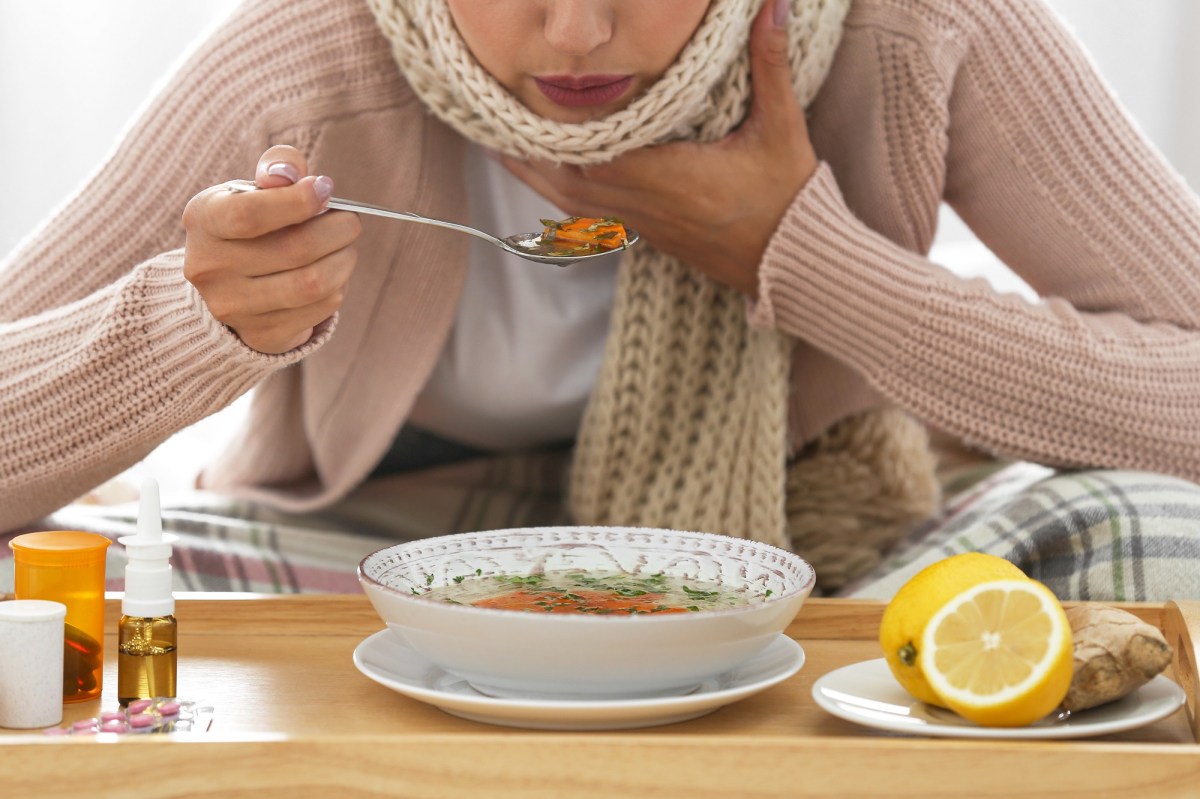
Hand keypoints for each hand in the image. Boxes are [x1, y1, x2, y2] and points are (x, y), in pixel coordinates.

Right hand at [182, 145, 361, 353]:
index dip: (297, 201)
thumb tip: (291, 172)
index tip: (325, 189)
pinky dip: (337, 288)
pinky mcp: (261, 335)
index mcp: (203, 220)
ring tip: (346, 248)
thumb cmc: (249, 226)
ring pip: (312, 284)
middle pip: (293, 250)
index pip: (249, 215)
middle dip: (337, 230)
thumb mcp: (251, 189)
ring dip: (343, 261)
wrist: (228, 286)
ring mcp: (233, 307)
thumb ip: (275, 168)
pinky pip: (319, 309)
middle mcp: (210, 267)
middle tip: (350, 221)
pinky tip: (332, 274)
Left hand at [498, 0, 817, 297]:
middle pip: (566, 182)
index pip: (594, 153)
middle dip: (526, 155)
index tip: (523, 103)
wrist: (795, 262)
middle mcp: (646, 205)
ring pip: (573, 204)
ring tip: (501, 150)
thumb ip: (770, 65)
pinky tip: (550, 175)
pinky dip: (562, 194)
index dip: (554, 133)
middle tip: (488, 125)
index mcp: (669, 177)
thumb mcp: (782, 128)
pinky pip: (591, 216)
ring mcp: (644, 225)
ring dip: (536, 177)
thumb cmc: (788, 198)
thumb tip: (772, 4)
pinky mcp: (650, 236)